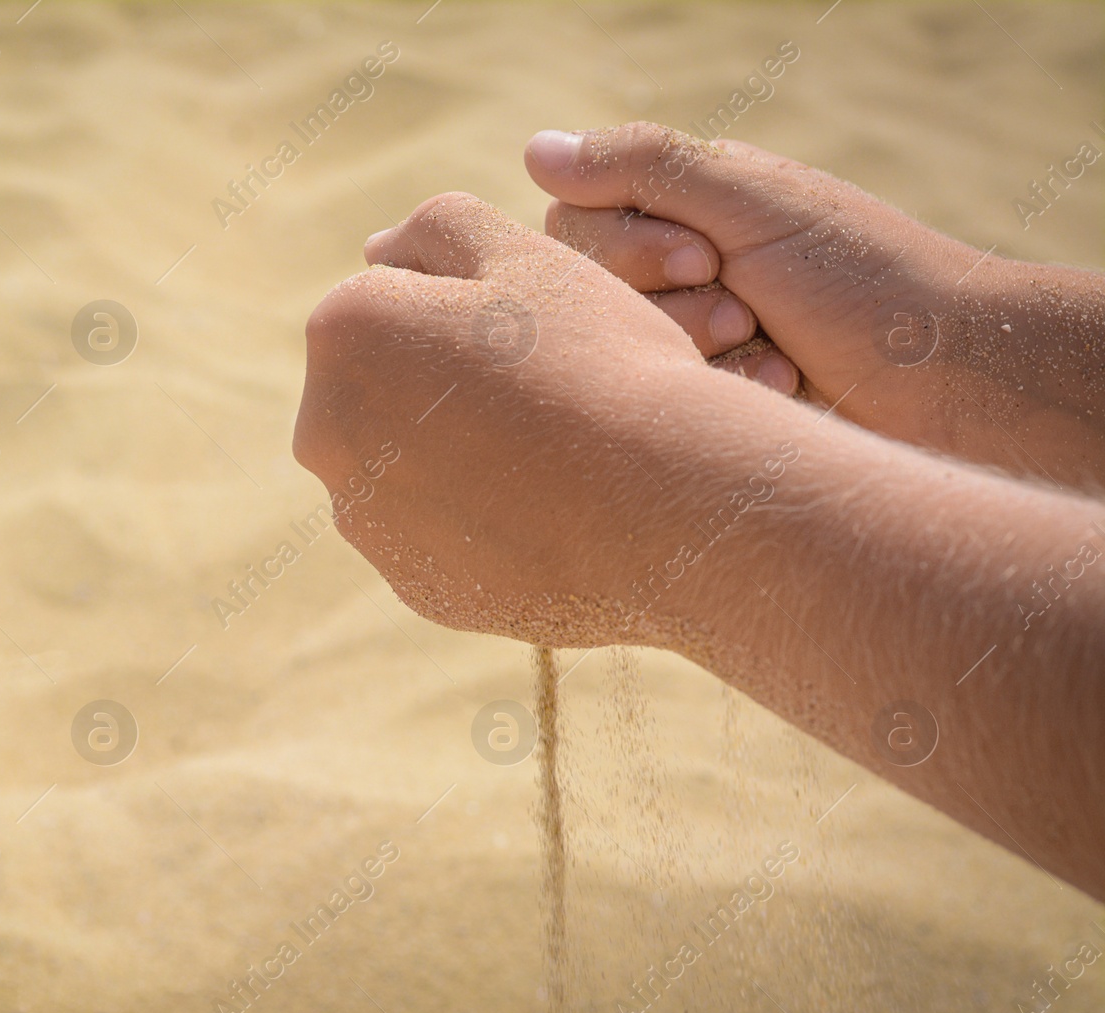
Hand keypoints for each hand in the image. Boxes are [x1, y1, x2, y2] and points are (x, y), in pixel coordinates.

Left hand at [294, 191, 735, 646]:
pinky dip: (482, 527)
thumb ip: (439, 229)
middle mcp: (323, 432)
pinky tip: (550, 517)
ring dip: (459, 457)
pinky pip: (441, 541)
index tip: (530, 335)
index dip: (466, 311)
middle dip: (442, 385)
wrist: (668, 503)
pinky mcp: (411, 586)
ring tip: (553, 458)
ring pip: (410, 470)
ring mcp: (365, 521)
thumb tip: (377, 251)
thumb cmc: (598, 360)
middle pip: (385, 391)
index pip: (388, 304)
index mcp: (342, 333)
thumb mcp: (527, 256)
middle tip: (545, 395)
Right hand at [523, 122, 1104, 485]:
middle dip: (667, 304)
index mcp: (689, 202)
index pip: (575, 219)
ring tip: (768, 347)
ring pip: (618, 346)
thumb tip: (532, 147)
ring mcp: (691, 330)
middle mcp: (678, 261)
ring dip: (698, 350)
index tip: (703, 258)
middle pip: (588, 288)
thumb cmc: (863, 280)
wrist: (950, 382)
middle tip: (742, 309)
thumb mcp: (751, 206)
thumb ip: (643, 169)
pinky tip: (778, 385)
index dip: (622, 248)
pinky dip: (721, 389)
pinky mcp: (706, 393)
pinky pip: (659, 395)